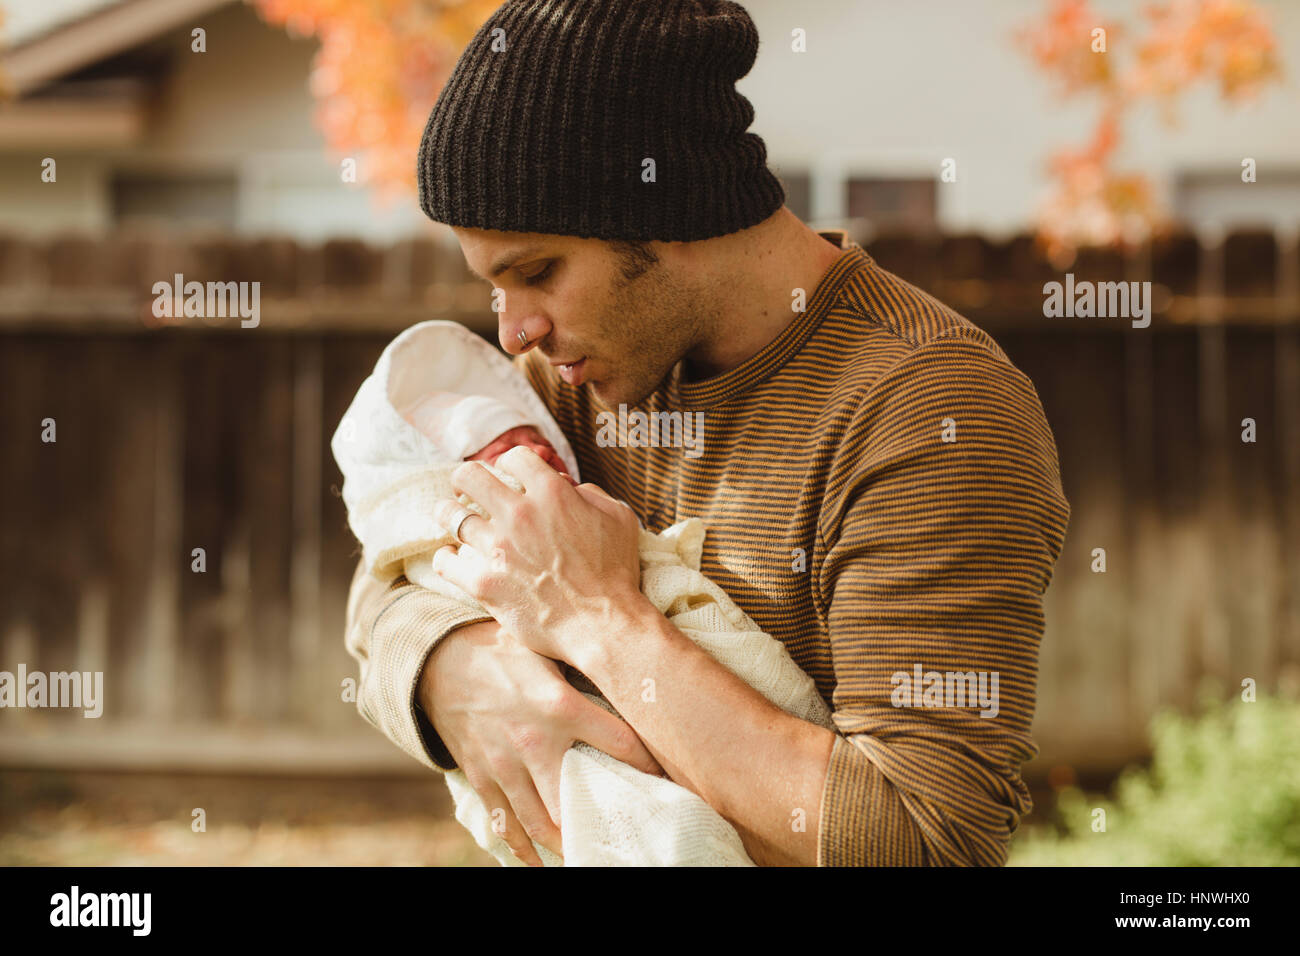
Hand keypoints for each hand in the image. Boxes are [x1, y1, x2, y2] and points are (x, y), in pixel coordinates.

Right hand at [420, 618, 662, 865]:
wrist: (439, 661)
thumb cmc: (502, 649)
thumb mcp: (546, 647)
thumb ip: (584, 663)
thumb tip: (629, 668)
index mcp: (559, 706)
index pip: (620, 742)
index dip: (648, 762)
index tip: (666, 776)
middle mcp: (534, 743)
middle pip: (580, 798)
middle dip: (607, 818)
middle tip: (631, 832)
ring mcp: (505, 767)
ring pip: (542, 823)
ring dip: (570, 843)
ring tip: (592, 852)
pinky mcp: (482, 779)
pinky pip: (505, 826)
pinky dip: (525, 850)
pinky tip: (544, 862)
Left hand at [430, 447, 642, 662]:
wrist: (603, 625)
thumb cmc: (615, 573)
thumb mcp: (618, 518)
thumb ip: (590, 493)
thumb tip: (566, 486)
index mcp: (552, 493)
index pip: (514, 458)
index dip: (509, 464)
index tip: (506, 476)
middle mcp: (519, 514)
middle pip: (469, 475)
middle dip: (464, 479)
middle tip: (465, 489)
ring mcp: (498, 548)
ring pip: (450, 516)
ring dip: (448, 514)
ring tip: (450, 519)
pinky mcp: (483, 583)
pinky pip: (446, 561)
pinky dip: (446, 558)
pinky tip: (451, 557)